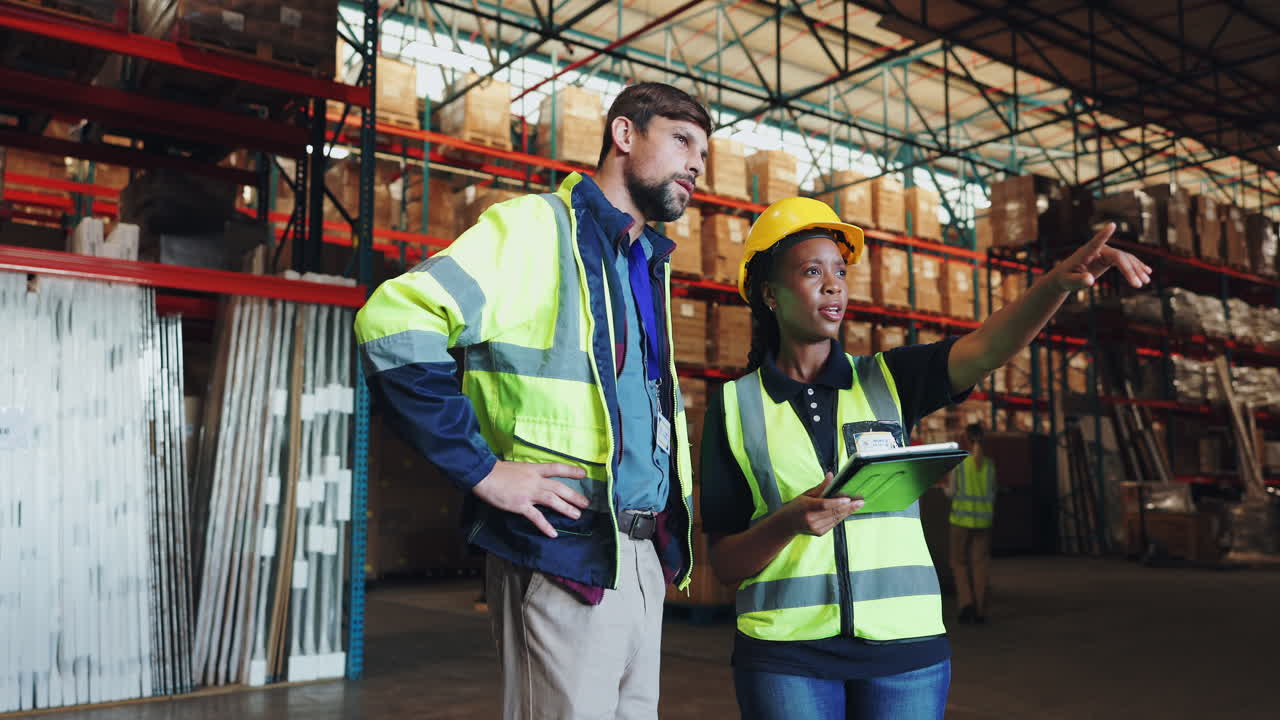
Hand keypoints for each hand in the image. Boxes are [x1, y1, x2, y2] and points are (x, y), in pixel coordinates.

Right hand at [472, 461, 590, 537]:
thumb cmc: (497, 471)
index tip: (583, 474)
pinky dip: (545, 526)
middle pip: (559, 488)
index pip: (556, 468)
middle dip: (574, 496)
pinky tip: (553, 533)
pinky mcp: (521, 505)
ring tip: (577, 515)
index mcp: (533, 469)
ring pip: (553, 500)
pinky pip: (536, 517)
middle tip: (586, 503)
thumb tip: (536, 479)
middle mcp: (534, 480)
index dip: (570, 471)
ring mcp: (528, 493)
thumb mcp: (517, 468)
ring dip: (566, 508)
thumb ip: (528, 474)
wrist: (483, 474)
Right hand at [781, 473, 866, 536]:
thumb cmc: (796, 507)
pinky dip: (841, 517)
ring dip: (848, 512)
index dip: (837, 502)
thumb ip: (820, 487)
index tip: (848, 499)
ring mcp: (815, 528)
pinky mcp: (819, 533)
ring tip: (858, 505)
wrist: (787, 524)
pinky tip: (848, 511)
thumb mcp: (805, 495)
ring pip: (836, 519)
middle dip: (848, 507)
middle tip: (860, 501)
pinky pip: (834, 524)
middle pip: (833, 512)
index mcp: (806, 507)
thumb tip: (831, 476)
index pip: (824, 505)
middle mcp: (811, 519)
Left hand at [1052, 222, 1151, 291]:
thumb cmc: (1065, 279)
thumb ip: (1078, 281)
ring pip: (1125, 259)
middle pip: (1119, 256)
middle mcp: (1098, 249)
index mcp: (1086, 252)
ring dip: (1136, 270)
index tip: (1111, 225)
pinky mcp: (1109, 258)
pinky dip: (1135, 267)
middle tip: (1139, 285)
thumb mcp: (1069, 282)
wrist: (1066, 277)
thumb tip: (1089, 280)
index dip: (1104, 234)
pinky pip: (1125, 261)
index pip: (1096, 242)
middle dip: (1130, 270)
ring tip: (1146, 282)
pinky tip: (1147, 273)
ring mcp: (1105, 253)